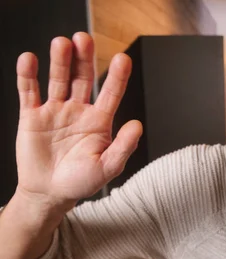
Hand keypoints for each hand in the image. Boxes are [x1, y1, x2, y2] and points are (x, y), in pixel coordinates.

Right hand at [15, 32, 141, 209]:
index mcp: (100, 121)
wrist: (50, 193)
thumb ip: (123, 147)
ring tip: (62, 43)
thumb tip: (137, 125)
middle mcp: (78, 111)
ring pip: (57, 80)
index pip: (111, 93)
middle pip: (82, 78)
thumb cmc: (81, 182)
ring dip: (59, 61)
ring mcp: (55, 111)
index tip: (123, 59)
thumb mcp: (108, 168)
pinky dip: (27, 75)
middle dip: (84, 59)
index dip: (117, 76)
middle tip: (84, 39)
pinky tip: (29, 59)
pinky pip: (29, 91)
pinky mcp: (31, 116)